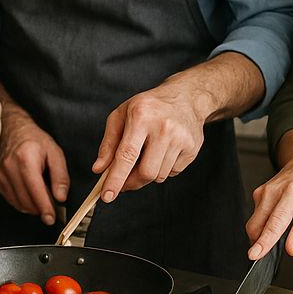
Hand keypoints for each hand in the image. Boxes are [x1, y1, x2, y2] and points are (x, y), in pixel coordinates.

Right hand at [0, 108, 67, 225]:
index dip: (45, 208)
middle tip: (51, 209)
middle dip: (40, 209)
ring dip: (31, 208)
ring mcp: (1, 174)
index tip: (52, 218)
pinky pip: (10, 199)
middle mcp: (10, 167)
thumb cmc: (33, 139)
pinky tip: (30, 196)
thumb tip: (61, 197)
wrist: (11, 129)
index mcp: (26, 159)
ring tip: (42, 201)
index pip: (36, 192)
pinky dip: (22, 202)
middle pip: (26, 201)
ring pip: (18, 203)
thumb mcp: (54, 152)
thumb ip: (60, 175)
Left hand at [91, 81, 208, 200]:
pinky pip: (172, 173)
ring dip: (148, 174)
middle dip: (131, 183)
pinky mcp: (192, 148)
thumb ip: (109, 144)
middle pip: (146, 172)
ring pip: (159, 176)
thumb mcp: (121, 115)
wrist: (186, 97)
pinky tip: (163, 151)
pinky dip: (163, 169)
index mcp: (141, 117)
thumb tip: (99, 169)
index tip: (107, 196)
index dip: (116, 178)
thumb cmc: (148, 106)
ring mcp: (181, 139)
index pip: (127, 155)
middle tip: (123, 182)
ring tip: (147, 155)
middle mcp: (164, 128)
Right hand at [245, 154, 292, 260]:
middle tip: (280, 246)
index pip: (275, 223)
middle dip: (262, 242)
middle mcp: (272, 191)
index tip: (254, 254)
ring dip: (264, 234)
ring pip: (254, 224)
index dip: (264, 241)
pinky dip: (264, 225)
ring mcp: (262, 192)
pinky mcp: (257, 194)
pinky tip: (278, 219)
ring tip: (284, 227)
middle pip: (257, 226)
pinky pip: (256, 218)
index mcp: (292, 193)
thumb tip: (291, 248)